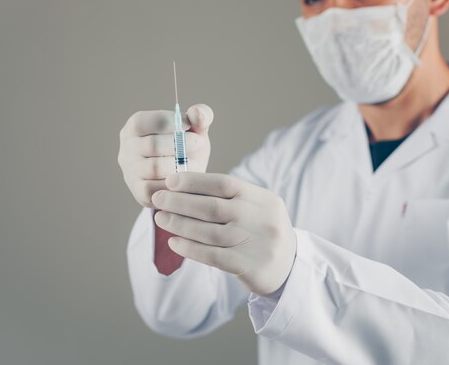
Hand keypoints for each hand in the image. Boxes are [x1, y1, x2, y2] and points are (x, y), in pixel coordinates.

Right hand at [118, 104, 212, 207]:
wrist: (185, 178)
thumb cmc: (187, 147)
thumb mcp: (195, 129)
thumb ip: (200, 115)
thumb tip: (197, 113)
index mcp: (135, 127)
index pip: (142, 121)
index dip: (167, 121)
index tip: (189, 125)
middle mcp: (126, 148)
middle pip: (152, 145)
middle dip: (180, 143)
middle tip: (199, 142)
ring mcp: (130, 171)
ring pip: (155, 168)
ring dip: (180, 164)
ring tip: (195, 162)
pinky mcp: (139, 192)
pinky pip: (157, 188)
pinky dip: (175, 183)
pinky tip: (187, 178)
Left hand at [151, 172, 296, 295]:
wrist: (289, 266)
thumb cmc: (261, 230)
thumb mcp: (256, 207)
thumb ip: (229, 197)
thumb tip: (183, 188)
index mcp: (262, 198)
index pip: (224, 183)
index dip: (194, 181)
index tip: (170, 181)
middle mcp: (260, 219)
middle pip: (212, 207)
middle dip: (180, 202)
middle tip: (158, 199)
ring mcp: (254, 243)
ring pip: (208, 232)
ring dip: (179, 224)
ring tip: (161, 219)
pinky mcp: (247, 266)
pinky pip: (212, 256)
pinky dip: (189, 248)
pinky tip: (174, 242)